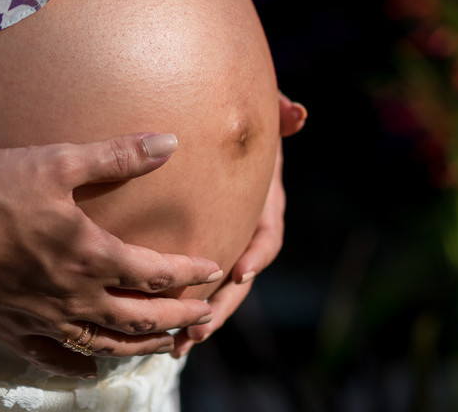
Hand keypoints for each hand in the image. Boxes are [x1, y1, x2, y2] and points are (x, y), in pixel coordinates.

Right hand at [0, 133, 223, 376]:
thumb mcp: (57, 162)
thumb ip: (117, 156)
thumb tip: (169, 142)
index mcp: (91, 257)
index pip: (156, 274)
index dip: (189, 274)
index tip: (212, 270)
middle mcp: (75, 298)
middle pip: (140, 320)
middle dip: (178, 319)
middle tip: (204, 318)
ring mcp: (43, 320)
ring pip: (104, 345)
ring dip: (140, 347)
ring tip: (163, 346)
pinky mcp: (11, 330)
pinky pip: (52, 357)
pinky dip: (78, 364)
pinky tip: (87, 367)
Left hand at [172, 92, 305, 357]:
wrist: (209, 123)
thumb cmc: (236, 118)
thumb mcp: (255, 114)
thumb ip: (275, 111)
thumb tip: (298, 113)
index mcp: (263, 200)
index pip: (268, 232)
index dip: (258, 254)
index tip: (240, 272)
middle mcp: (246, 226)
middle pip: (241, 275)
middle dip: (224, 304)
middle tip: (200, 328)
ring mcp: (224, 240)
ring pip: (218, 289)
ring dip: (202, 319)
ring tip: (180, 345)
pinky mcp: (197, 248)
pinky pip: (193, 283)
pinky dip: (180, 307)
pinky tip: (159, 334)